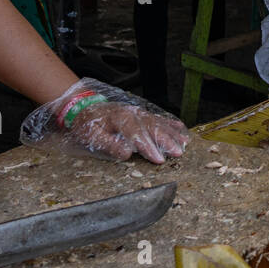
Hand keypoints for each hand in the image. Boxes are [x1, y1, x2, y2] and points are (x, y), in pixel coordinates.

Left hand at [69, 103, 189, 163]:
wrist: (84, 108)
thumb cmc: (87, 125)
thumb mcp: (91, 136)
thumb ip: (108, 145)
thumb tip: (126, 154)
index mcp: (119, 118)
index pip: (137, 134)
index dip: (149, 147)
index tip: (159, 159)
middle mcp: (132, 113)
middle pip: (152, 127)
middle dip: (166, 141)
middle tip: (178, 153)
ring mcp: (139, 113)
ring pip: (159, 122)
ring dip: (172, 133)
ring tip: (184, 143)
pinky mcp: (141, 114)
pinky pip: (159, 118)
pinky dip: (170, 123)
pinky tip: (181, 128)